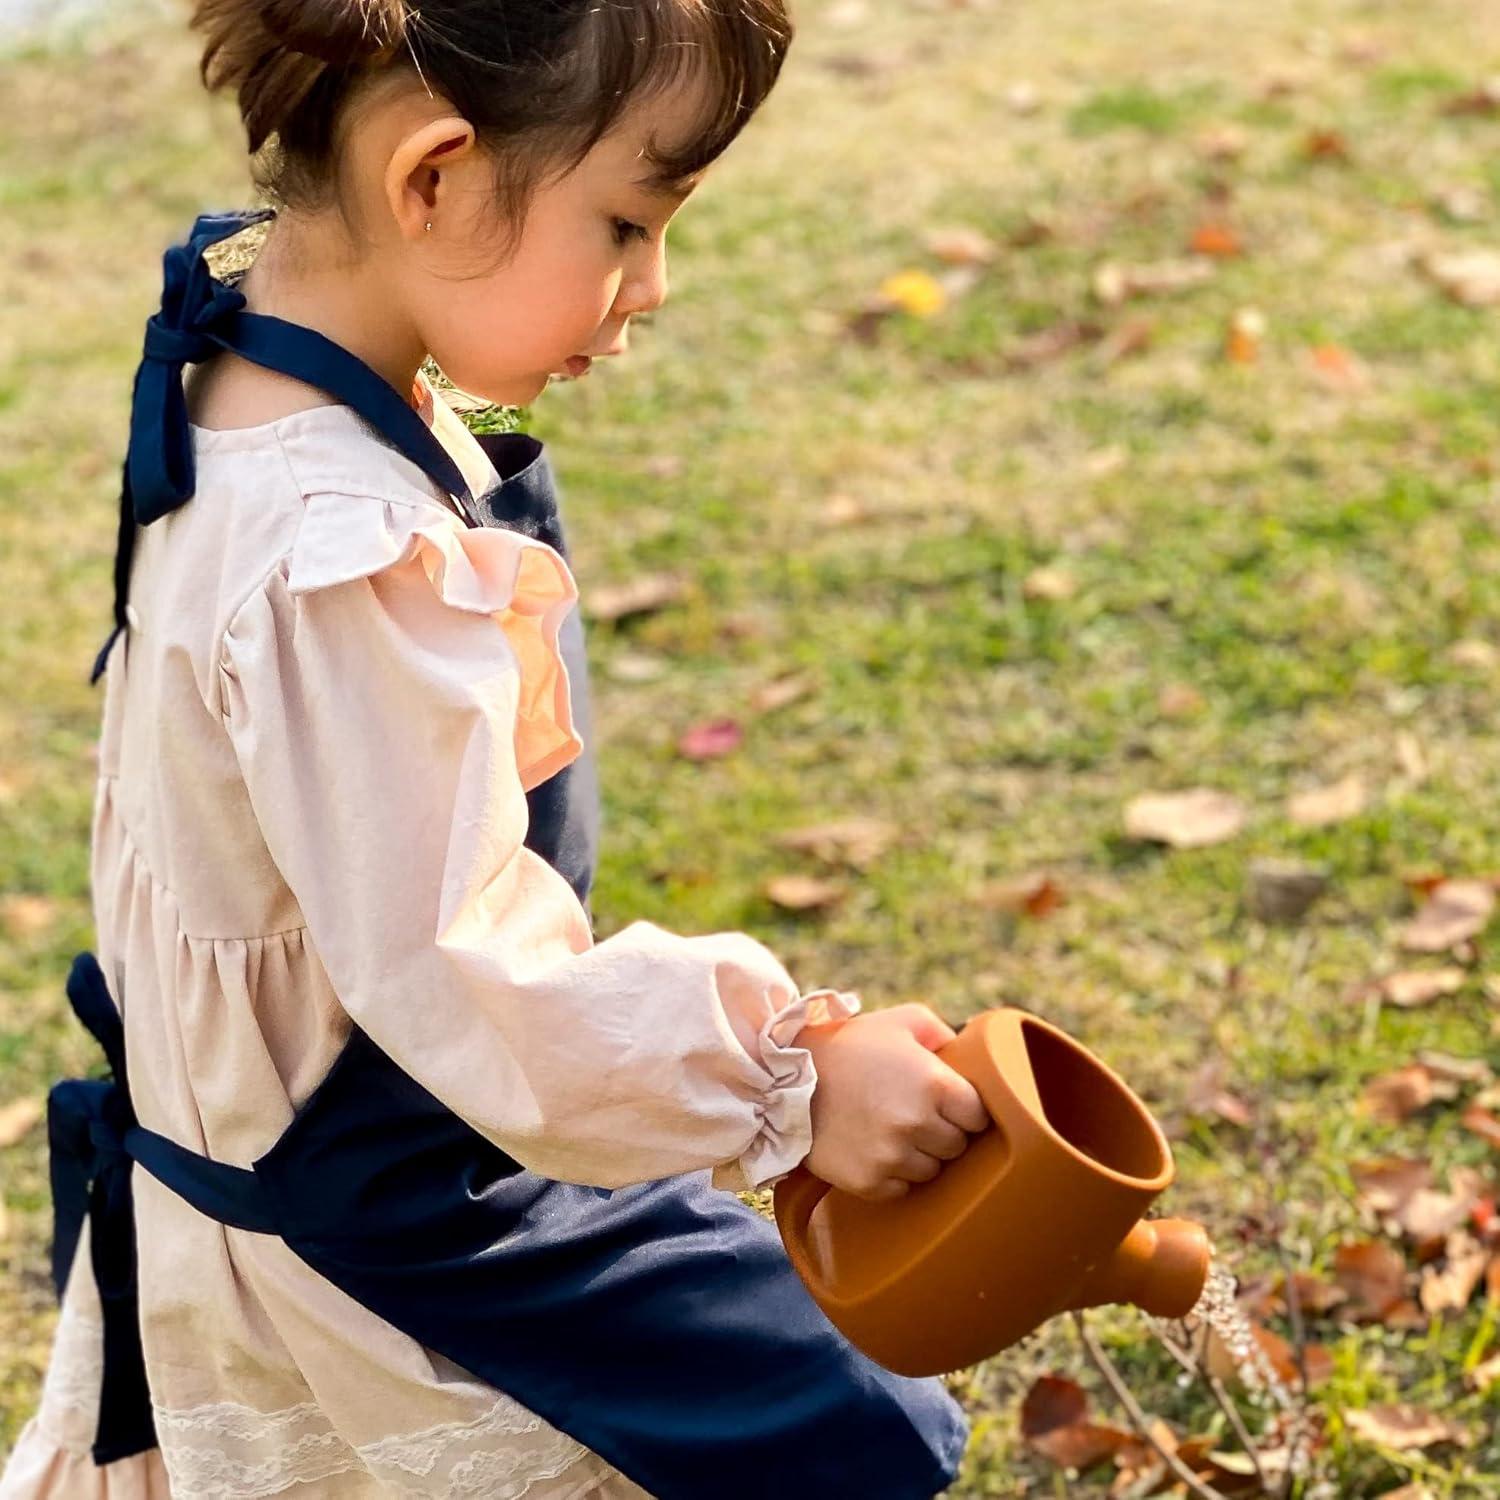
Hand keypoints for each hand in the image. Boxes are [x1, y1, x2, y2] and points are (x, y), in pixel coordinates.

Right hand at [798, 1003, 990, 1202]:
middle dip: (942, 1130)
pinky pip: (901, 1188)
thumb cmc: (851, 1044)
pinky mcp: (868, 1181)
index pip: (979, 1116)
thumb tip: (969, 1057)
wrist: (786, 1077)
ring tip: (891, 1128)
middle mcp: (917, 1123)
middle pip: (957, 1146)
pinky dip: (892, 1174)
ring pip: (931, 1171)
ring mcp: (892, 1156)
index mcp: (934, 1083)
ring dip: (918, 1154)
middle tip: (914, 1112)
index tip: (948, 1102)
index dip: (965, 1108)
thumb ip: (944, 1034)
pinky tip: (874, 1147)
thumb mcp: (901, 1021)